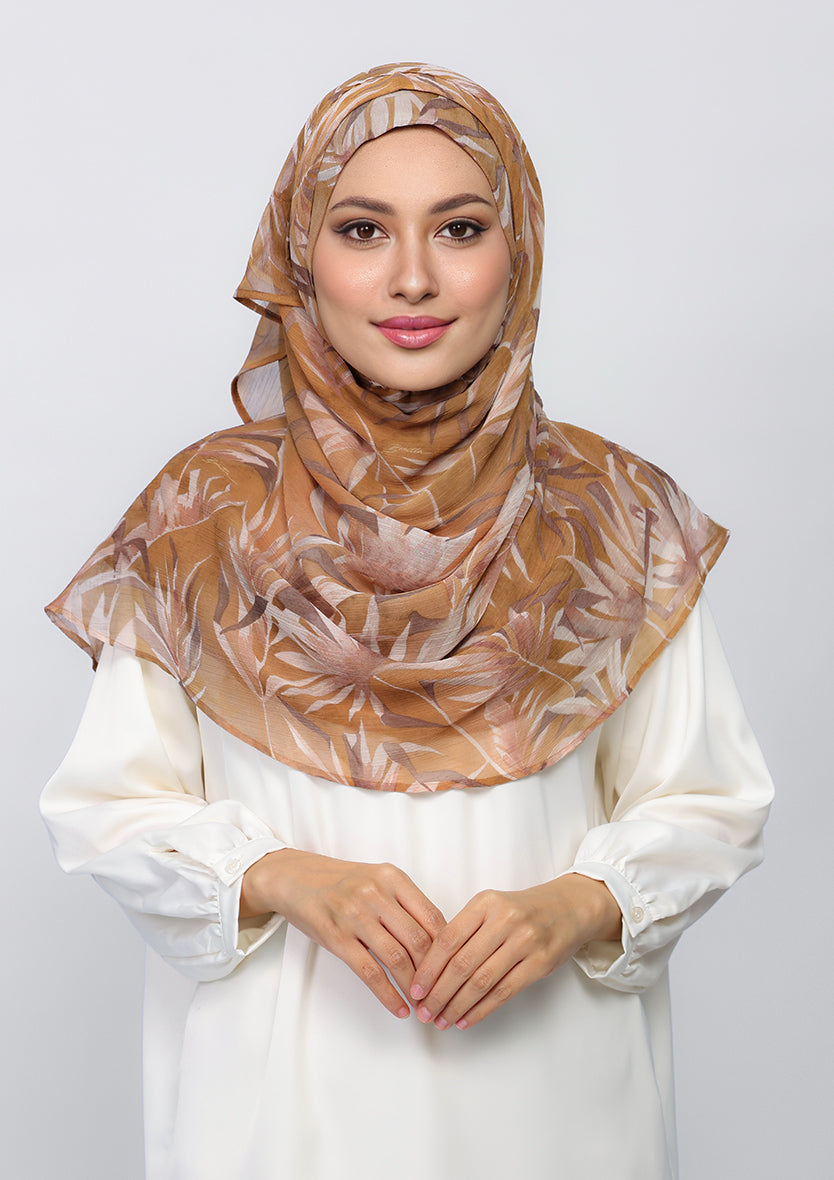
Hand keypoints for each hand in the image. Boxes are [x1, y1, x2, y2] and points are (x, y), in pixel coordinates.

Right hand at [240, 850, 445, 1018]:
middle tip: (443, 995)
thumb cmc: (343, 883)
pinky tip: (399, 1008)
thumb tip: (439, 942)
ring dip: (414, 988)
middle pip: (419, 940)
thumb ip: (405, 904)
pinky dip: (388, 995)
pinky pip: (369, 972)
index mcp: (393, 878)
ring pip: (397, 958)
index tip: (454, 970)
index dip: (447, 948)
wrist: (296, 878)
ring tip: (424, 1007)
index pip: (433, 916)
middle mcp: (376, 894)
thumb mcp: (378, 880)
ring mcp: (355, 915)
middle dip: (435, 974)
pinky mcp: (336, 937)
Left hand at [408, 873, 621, 1030]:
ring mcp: (524, 941)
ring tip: (442, 1020)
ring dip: (457, 1006)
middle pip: (462, 964)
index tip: (416, 989)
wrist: (569, 908)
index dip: (429, 968)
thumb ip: (465, 930)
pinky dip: (481, 1010)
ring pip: (482, 981)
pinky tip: (466, 1019)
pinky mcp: (540, 963)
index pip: (448, 939)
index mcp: (485, 903)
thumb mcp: (491, 907)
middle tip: (425, 1012)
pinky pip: (504, 992)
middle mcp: (504, 920)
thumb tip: (431, 969)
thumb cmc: (522, 911)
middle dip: (439, 993)